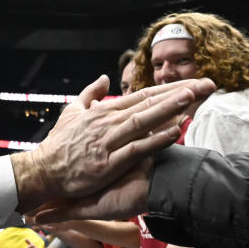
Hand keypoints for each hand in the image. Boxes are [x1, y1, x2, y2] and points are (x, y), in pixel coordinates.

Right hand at [11, 75, 213, 211]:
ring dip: (169, 109)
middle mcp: (109, 122)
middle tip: (206, 84)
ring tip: (192, 98)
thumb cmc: (58, 143)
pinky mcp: (107, 163)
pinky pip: (136, 149)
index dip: (169, 89)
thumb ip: (90, 93)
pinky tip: (173, 132)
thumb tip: (103, 77)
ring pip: (144, 121)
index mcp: (104, 111)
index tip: (192, 83)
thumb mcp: (72, 112)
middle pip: (150, 104)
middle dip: (179, 94)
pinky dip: (154, 140)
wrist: (42, 170)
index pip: (143, 96)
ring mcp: (109, 142)